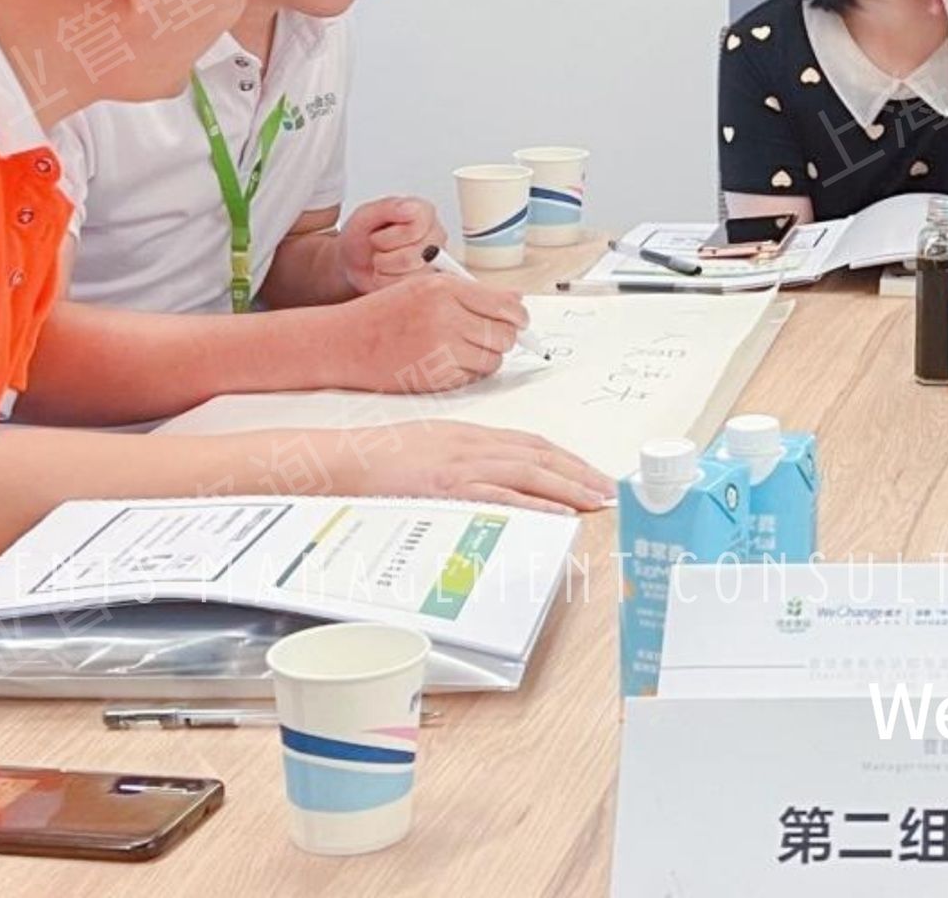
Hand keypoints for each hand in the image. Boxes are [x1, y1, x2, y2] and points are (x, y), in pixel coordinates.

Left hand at [337, 196, 444, 292]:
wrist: (352, 261)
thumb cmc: (361, 236)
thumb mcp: (365, 215)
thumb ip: (388, 207)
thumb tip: (410, 207)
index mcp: (425, 213)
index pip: (416, 228)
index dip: (389, 237)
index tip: (378, 233)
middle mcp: (436, 237)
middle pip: (413, 256)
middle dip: (384, 256)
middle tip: (378, 249)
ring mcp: (436, 262)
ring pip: (410, 277)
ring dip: (385, 271)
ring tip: (381, 262)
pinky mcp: (428, 282)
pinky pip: (406, 291)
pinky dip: (387, 284)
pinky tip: (386, 274)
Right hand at [337, 419, 612, 513]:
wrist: (339, 460)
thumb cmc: (375, 460)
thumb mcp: (427, 450)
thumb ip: (461, 461)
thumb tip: (491, 481)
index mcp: (468, 435)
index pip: (530, 444)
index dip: (566, 459)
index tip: (590, 473)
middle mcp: (471, 444)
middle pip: (539, 455)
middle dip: (579, 472)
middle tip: (609, 489)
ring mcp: (461, 465)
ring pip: (529, 471)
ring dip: (569, 487)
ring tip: (597, 500)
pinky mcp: (448, 487)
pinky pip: (501, 494)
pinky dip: (535, 503)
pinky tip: (559, 512)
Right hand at [342, 274, 531, 391]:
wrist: (342, 343)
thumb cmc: (383, 314)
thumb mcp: (425, 289)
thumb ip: (472, 293)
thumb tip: (517, 300)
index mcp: (444, 289)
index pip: (505, 305)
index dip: (518, 316)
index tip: (519, 320)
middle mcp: (445, 317)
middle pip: (505, 334)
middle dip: (505, 337)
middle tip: (491, 336)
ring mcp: (440, 350)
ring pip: (493, 359)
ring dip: (487, 357)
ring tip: (464, 348)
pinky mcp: (434, 378)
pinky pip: (472, 378)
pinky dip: (468, 373)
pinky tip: (446, 361)